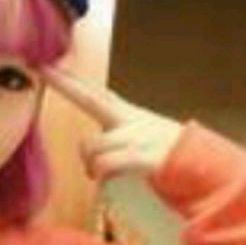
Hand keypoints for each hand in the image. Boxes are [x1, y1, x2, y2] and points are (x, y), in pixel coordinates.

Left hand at [43, 65, 183, 182]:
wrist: (201, 167)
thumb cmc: (165, 154)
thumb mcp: (139, 136)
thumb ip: (115, 133)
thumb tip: (91, 142)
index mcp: (127, 115)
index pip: (94, 94)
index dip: (70, 82)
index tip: (46, 66)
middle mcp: (130, 120)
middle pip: (92, 99)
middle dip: (66, 84)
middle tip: (43, 69)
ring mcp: (136, 135)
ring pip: (93, 145)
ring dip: (90, 163)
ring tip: (97, 173)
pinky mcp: (140, 155)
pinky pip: (106, 164)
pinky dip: (101, 173)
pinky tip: (104, 178)